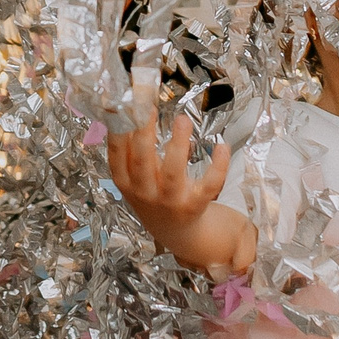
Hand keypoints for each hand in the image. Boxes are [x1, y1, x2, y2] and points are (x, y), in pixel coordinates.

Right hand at [107, 107, 230, 243]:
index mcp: (126, 182)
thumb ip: (129, 150)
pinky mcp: (195, 205)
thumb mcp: (133, 178)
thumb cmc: (153, 195)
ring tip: (183, 120)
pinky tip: (222, 146)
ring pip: (173, 172)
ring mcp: (170, 200)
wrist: (176, 232)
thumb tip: (127, 108)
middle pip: (142, 161)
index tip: (126, 105)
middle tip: (150, 107)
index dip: (119, 131)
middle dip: (145, 134)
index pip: (117, 155)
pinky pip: (208, 185)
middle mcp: (145, 192)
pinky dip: (218, 166)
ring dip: (178, 145)